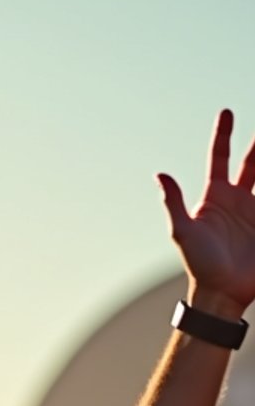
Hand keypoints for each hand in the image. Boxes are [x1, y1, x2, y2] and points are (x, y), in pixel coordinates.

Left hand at [158, 110, 254, 310]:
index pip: (219, 158)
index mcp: (216, 196)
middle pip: (252, 162)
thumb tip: (160, 175)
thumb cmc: (199, 264)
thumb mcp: (183, 232)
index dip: (223, 135)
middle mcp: (238, 200)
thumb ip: (173, 202)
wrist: (222, 293)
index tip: (227, 112)